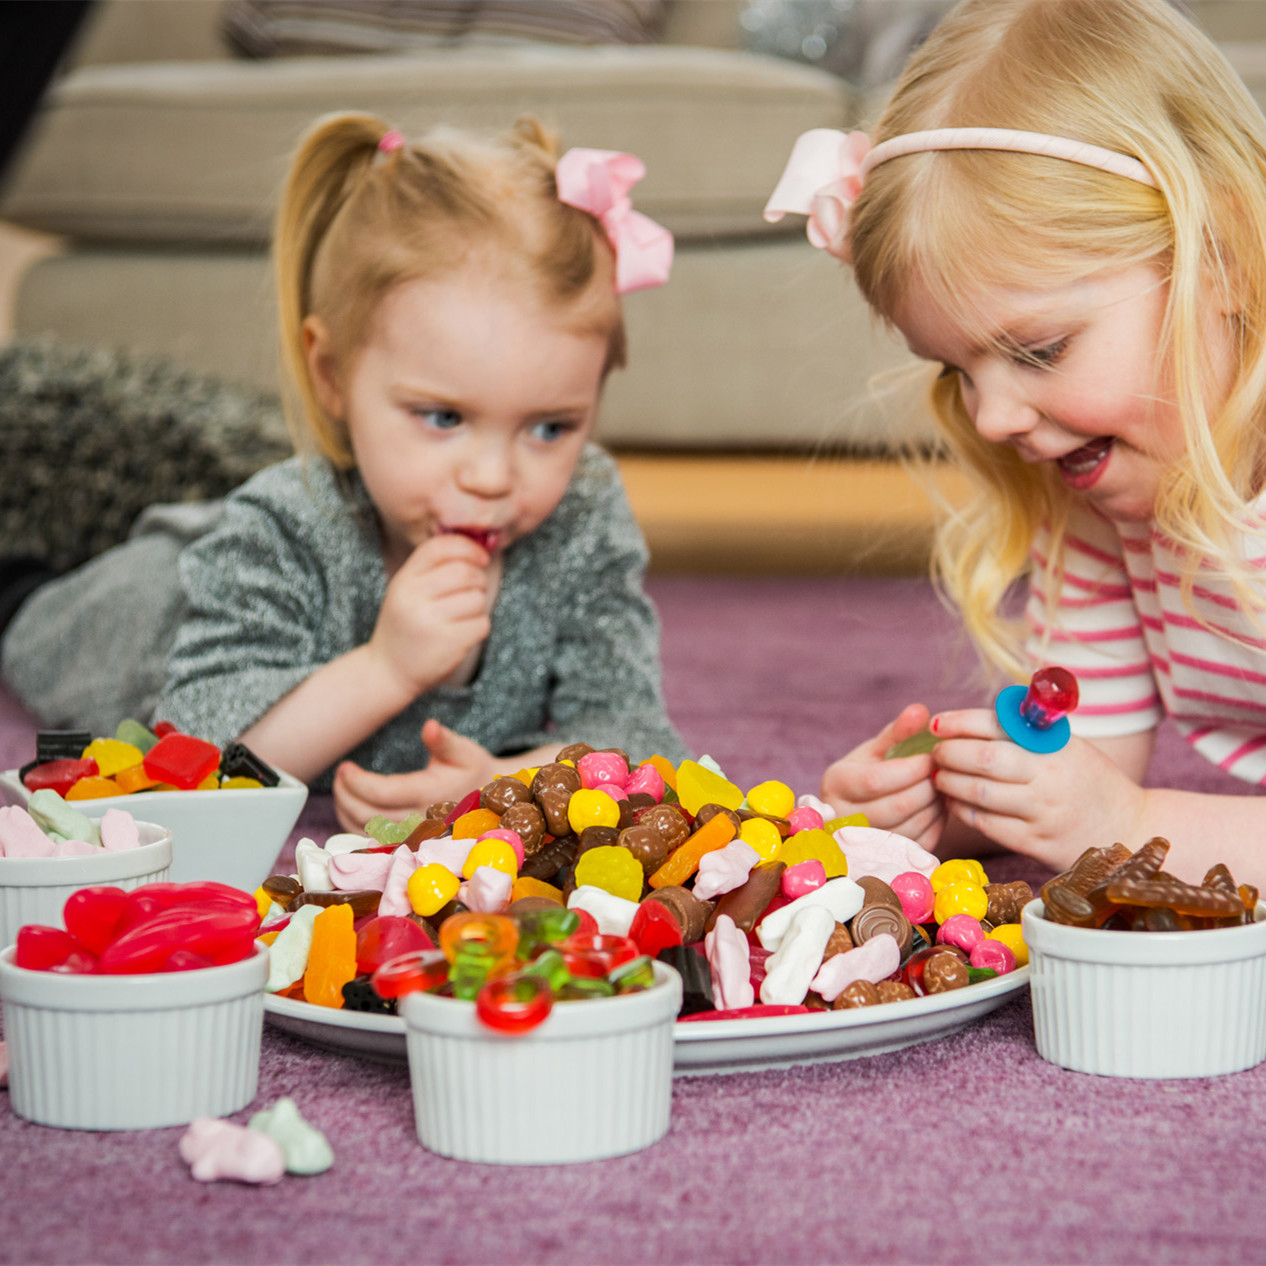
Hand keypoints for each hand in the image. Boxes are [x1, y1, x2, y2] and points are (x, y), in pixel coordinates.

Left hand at [331, 719, 496, 832]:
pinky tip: (352, 806)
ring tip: (342, 788)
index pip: (381, 793)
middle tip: (340, 774)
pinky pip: (371, 841)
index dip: (357, 782)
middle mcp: (419, 819)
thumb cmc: (472, 771)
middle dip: (345, 794)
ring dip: (346, 810)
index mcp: (430, 795)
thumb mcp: (464, 751)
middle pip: (367, 815)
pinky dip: (355, 825)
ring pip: (366, 831)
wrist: (489, 801)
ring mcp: (413, 835)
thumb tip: (430, 726)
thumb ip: (444, 741)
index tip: (345, 767)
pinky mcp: (407, 842)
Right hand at [368, 535, 492, 700]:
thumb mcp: (406, 591)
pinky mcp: (448, 643)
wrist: (388, 671)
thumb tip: (477, 550)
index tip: (481, 557)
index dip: (467, 547)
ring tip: (462, 615)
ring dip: (478, 606)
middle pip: (464, 572)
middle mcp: (414, 598)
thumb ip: (433, 569)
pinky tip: (462, 632)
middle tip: (475, 589)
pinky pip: (481, 623)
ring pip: (477, 599)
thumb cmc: (405, 626)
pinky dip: (478, 627)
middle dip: (479, 579)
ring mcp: (431, 621)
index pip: (439, 548)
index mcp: (403, 581)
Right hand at [819, 703, 945, 848]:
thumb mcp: (879, 748)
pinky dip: (936, 824)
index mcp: (836, 782)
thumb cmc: (871, 769)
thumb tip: (920, 710)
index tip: (933, 756)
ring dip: (935, 806)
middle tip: (946, 772)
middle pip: (894, 807)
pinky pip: (918, 844)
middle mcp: (841, 816)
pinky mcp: (886, 858)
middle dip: (927, 788)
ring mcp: (862, 842)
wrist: (862, 805)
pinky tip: (939, 806)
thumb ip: (899, 731)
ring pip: (909, 828)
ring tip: (944, 786)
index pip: (875, 780)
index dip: (910, 769)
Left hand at [929, 707, 1147, 870]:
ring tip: (938, 777)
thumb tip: (973, 720)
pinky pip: (986, 824)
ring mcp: (1042, 812)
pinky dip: (963, 810)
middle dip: (948, 754)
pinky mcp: (1036, 843)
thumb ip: (1028, 733)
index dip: (960, 722)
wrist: (1130, 829)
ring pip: (979, 793)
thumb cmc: (1090, 781)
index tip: (936, 723)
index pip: (997, 725)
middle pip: (983, 759)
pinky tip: (955, 802)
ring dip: (949, 783)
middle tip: (934, 753)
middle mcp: (1049, 777)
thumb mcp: (1069, 747)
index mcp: (1055, 746)